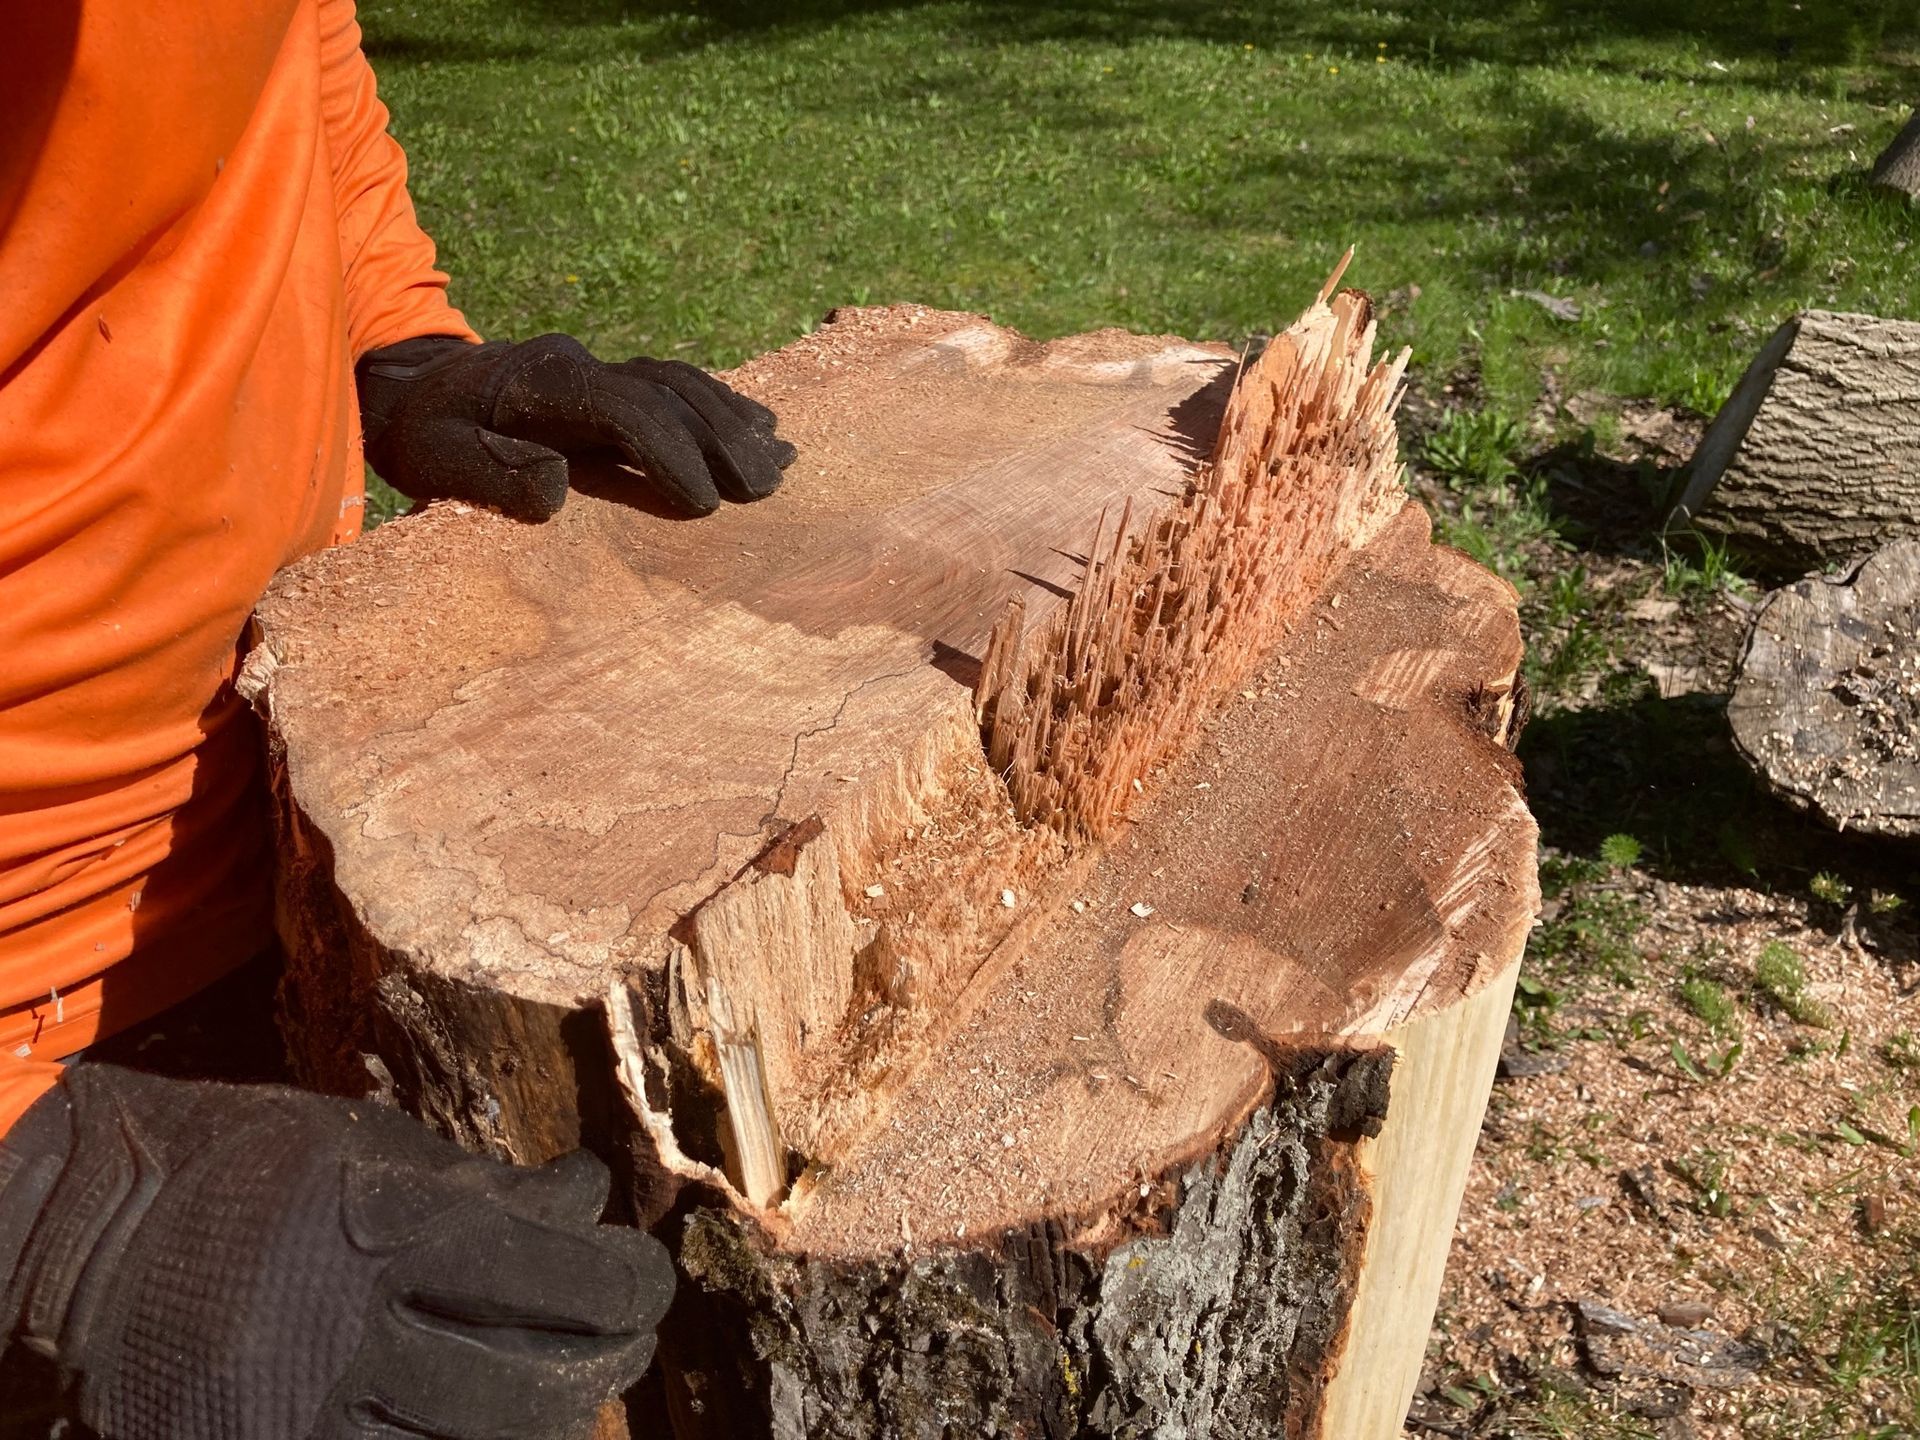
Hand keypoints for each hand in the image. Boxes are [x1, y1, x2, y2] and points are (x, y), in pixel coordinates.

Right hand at [0, 1065, 670, 1439]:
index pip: (563, 1275)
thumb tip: (590, 1202)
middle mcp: (355, 1329)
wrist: (89, 1236)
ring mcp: (307, 1412)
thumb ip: (482, 1186)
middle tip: (621, 1340)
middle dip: (607, 1363)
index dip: (631, 1283)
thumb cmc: (245, 1169)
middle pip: (539, 1383)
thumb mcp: (369, 1143)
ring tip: (564, 1393)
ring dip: (548, 1423)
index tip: (642, 1274)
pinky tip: (485, 1426)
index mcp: (390, 1228)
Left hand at [356, 333, 796, 519]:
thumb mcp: (431, 462)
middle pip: (667, 391)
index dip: (671, 452)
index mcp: (537, 383)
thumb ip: (489, 474)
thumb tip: (555, 486)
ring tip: (778, 466)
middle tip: (767, 489)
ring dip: (732, 424)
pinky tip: (764, 429)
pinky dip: (723, 408)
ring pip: (680, 383)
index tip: (707, 503)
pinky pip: (676, 384)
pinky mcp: (608, 380)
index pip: (624, 408)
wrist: (407, 388)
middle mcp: (577, 365)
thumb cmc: (418, 436)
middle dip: (722, 440)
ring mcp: (597, 368)